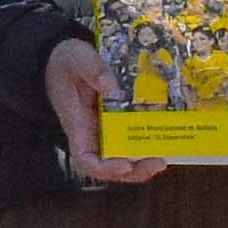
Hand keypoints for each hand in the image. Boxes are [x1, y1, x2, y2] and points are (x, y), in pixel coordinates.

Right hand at [44, 36, 166, 184]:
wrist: (63, 57)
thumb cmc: (65, 61)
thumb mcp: (75, 58)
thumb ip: (92, 69)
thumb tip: (112, 86)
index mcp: (77, 123)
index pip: (85, 158)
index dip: (105, 168)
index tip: (125, 165)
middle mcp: (91, 132)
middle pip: (109, 164)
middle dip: (134, 170)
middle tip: (157, 163)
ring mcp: (104, 127)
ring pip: (123, 154)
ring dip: (143, 160)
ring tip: (163, 157)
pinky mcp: (115, 118)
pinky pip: (130, 134)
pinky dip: (146, 137)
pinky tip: (163, 131)